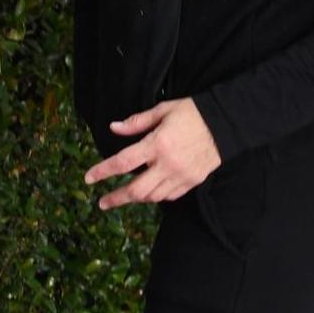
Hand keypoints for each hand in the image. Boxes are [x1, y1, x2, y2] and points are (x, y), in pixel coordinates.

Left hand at [84, 98, 222, 210]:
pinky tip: (149, 193)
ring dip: (135, 199)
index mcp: (157, 144)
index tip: (88, 179)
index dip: (103, 172)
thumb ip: (136, 122)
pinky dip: (156, 197)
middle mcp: (167, 164)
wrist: (225, 124)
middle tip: (102, 202)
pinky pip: (170, 196)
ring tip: (122, 197)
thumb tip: (114, 127)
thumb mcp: (162, 110)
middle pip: (136, 189)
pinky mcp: (192, 182)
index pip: (123, 163)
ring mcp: (181, 176)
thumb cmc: (191, 112)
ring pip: (153, 197)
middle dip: (116, 198)